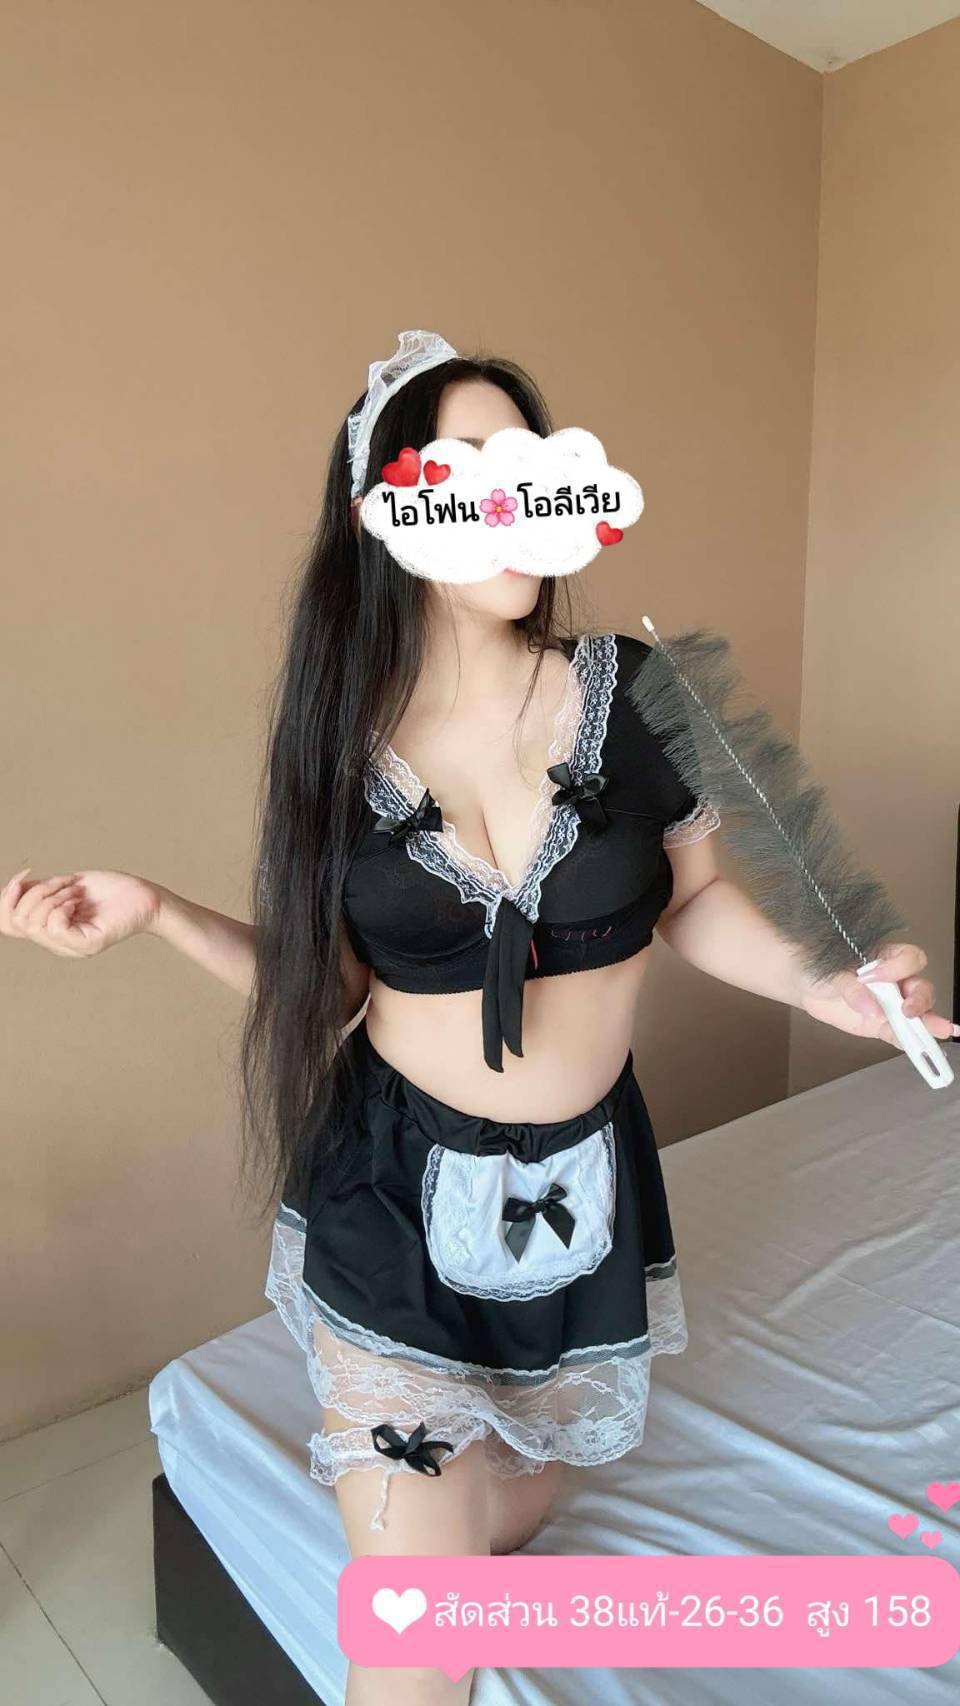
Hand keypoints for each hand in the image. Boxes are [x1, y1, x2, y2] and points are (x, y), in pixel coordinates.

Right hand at [0, 866, 160, 958]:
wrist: (144, 897)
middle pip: (17, 920)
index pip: (6, 924)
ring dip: (52, 895)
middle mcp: (57, 943)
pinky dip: (61, 906)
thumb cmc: (108, 891)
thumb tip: (12, 889)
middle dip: (36, 892)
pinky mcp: (86, 945)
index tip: (25, 876)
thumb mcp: (64, 886)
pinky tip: (78, 901)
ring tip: (75, 890)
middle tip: (66, 882)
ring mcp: (71, 947)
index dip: (6, 898)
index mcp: (48, 931)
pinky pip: (54, 927)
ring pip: (34, 922)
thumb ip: (38, 891)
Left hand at [798, 942, 958, 1046]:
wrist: (806, 984)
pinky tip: (915, 1047)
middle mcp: (894, 981)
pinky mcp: (881, 1025)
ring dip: (927, 1023)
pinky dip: (907, 1041)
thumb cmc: (822, 967)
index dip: (898, 968)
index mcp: (886, 958)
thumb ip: (850, 986)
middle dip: (920, 999)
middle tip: (909, 1010)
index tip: (875, 978)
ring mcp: (890, 1005)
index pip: (908, 959)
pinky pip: (898, 1034)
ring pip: (917, 1014)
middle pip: (920, 988)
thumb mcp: (832, 971)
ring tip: (938, 1031)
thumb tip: (869, 1006)